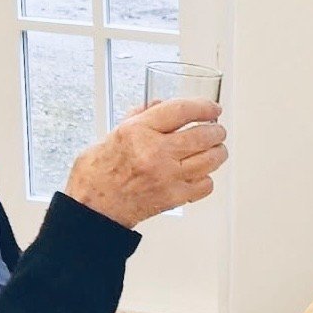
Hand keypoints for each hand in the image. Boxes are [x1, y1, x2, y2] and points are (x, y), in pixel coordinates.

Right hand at [65, 98, 227, 227]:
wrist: (94, 208)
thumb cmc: (99, 172)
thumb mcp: (114, 133)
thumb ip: (140, 117)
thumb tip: (160, 105)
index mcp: (138, 132)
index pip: (181, 111)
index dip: (204, 106)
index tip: (213, 107)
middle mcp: (155, 153)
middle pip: (203, 135)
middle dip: (217, 131)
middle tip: (218, 130)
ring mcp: (167, 177)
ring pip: (210, 160)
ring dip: (218, 152)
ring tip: (216, 149)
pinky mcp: (174, 197)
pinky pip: (205, 185)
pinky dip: (208, 178)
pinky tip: (201, 173)